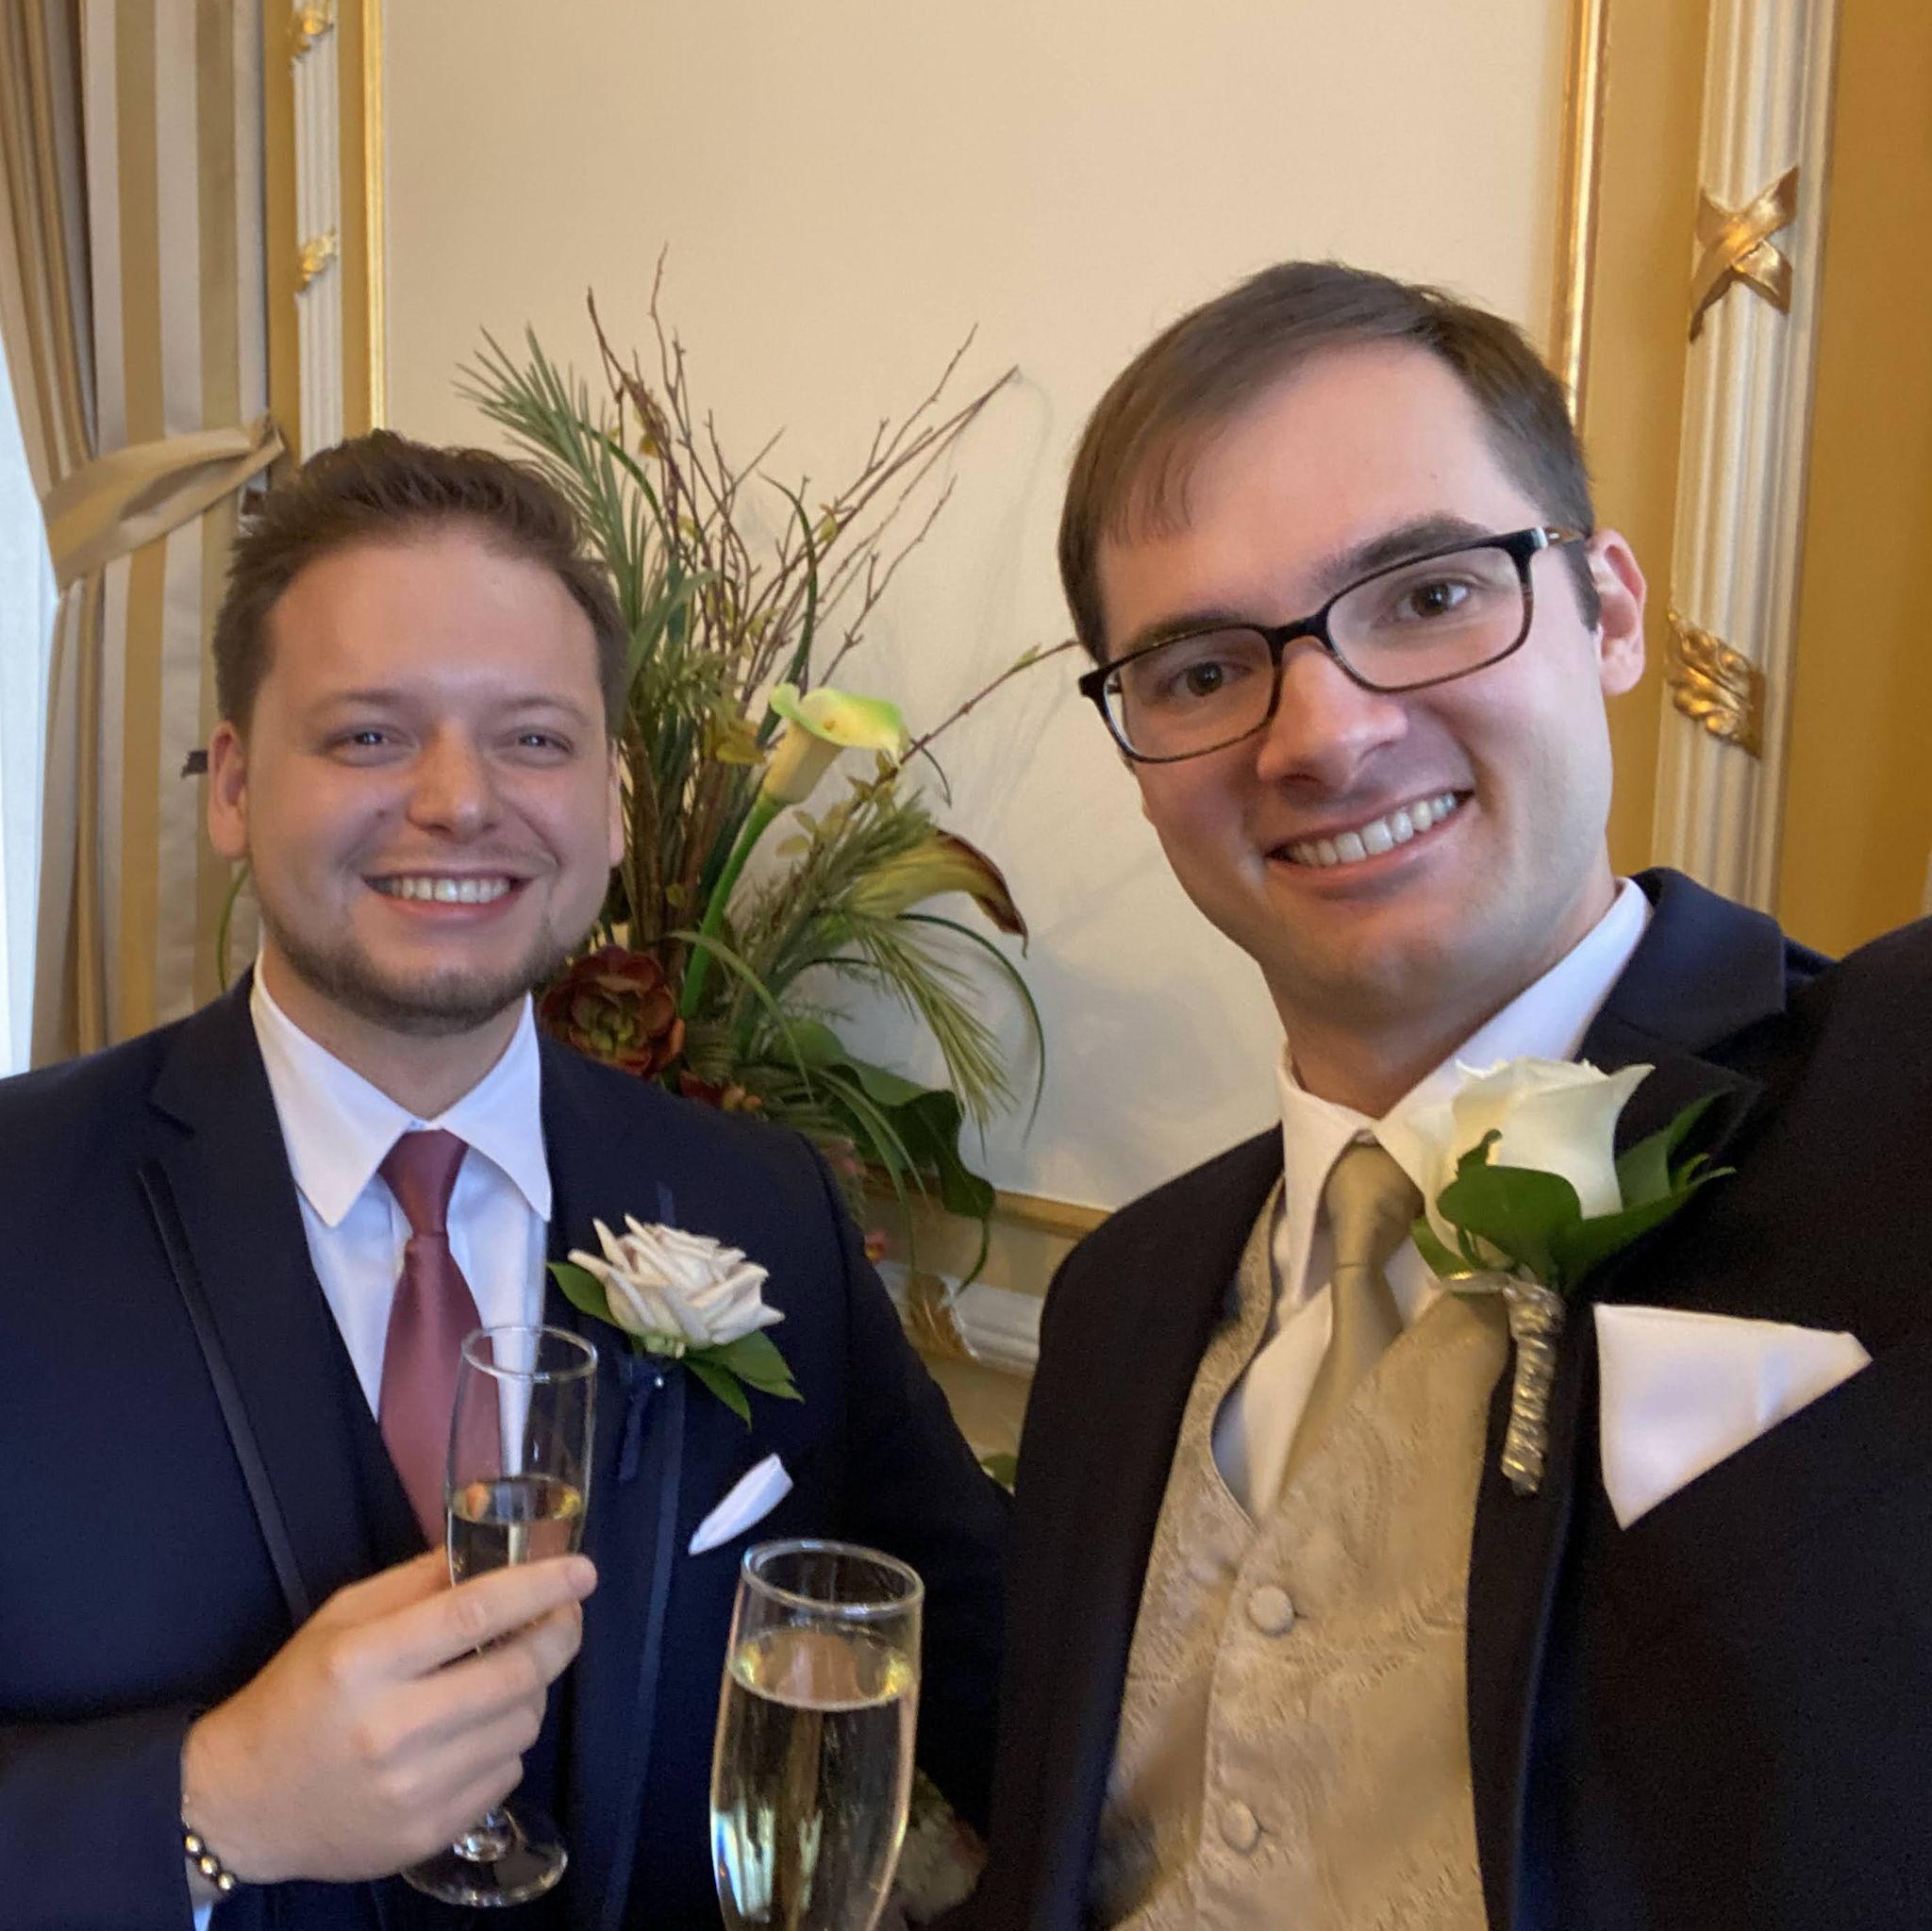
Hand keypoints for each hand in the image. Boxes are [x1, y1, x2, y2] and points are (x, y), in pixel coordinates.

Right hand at [179, 1548, 596, 1883]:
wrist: (242, 1804)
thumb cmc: (297, 1696)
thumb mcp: (341, 1619)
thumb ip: (418, 1582)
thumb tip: (495, 1551)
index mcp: (363, 1662)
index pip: (474, 1613)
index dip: (540, 1587)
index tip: (583, 1570)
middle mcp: (391, 1728)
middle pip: (516, 1673)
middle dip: (557, 1636)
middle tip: (564, 1616)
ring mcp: (412, 1790)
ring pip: (521, 1725)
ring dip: (530, 1692)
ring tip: (503, 1677)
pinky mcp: (427, 1834)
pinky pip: (506, 1775)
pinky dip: (505, 1745)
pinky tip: (473, 1733)